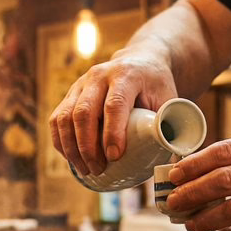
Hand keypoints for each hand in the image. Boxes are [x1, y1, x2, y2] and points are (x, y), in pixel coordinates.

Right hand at [50, 52, 177, 175]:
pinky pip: (57, 120)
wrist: (140, 60)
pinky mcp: (69, 94)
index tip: (114, 157)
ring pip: (65, 117)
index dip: (113, 132)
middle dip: (88, 146)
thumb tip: (173, 165)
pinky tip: (72, 159)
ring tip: (86, 169)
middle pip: (84, 112)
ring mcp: (80, 84)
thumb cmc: (156, 87)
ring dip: (72, 148)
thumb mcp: (169, 99)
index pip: (115, 104)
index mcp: (127, 75)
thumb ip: (169, 127)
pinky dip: (61, 142)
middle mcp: (98, 76)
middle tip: (98, 169)